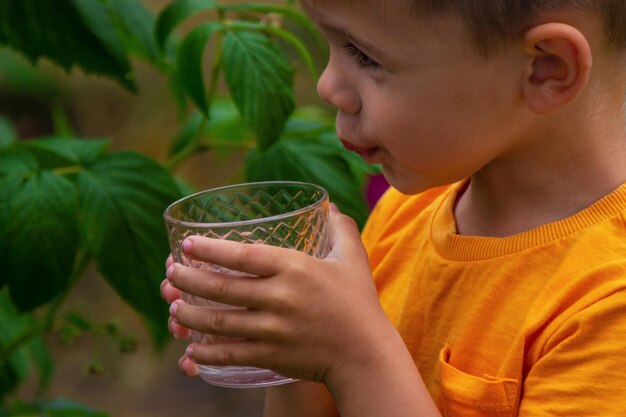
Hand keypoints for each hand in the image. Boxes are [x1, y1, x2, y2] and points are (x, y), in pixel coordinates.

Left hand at [164, 204, 397, 386]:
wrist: (365, 354)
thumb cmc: (358, 302)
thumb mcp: (352, 258)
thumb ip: (340, 228)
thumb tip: (329, 205)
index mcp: (295, 268)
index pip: (243, 255)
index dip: (210, 249)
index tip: (187, 244)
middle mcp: (279, 297)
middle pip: (222, 287)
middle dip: (188, 279)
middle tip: (171, 273)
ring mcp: (273, 329)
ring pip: (219, 321)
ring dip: (190, 314)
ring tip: (173, 306)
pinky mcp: (271, 356)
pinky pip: (230, 354)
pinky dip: (206, 353)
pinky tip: (191, 349)